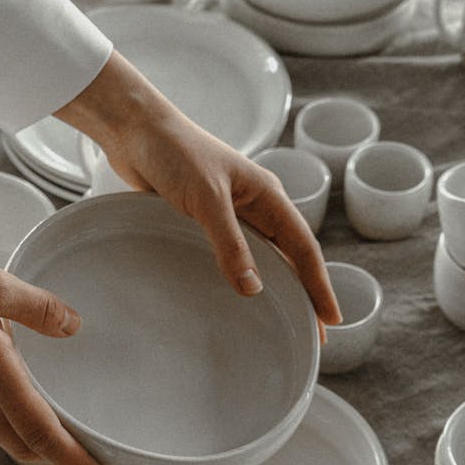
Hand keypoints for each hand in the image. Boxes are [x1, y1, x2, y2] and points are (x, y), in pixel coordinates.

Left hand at [56, 52, 342, 325]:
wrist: (134, 130)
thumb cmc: (174, 153)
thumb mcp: (207, 199)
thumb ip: (230, 243)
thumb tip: (254, 289)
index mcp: (268, 195)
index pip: (304, 248)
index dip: (319, 285)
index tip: (330, 319)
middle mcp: (256, 205)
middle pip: (290, 257)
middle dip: (304, 294)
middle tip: (313, 334)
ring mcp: (231, 213)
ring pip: (263, 257)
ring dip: (275, 288)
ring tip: (283, 323)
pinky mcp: (205, 219)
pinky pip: (232, 255)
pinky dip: (242, 278)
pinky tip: (238, 298)